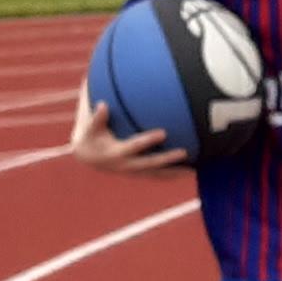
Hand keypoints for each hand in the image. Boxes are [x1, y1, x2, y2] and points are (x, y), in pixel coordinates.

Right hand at [64, 89, 183, 176]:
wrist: (88, 156)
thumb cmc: (90, 136)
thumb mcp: (89, 127)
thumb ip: (97, 117)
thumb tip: (102, 104)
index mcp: (116, 153)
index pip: (135, 146)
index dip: (149, 140)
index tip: (164, 132)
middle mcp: (126, 165)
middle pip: (150, 163)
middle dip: (167, 159)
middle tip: (184, 152)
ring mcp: (133, 171)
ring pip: (156, 174)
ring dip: (174, 172)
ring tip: (193, 170)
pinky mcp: (138, 173)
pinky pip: (156, 175)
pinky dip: (171, 174)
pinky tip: (188, 170)